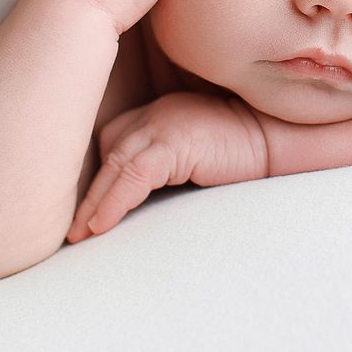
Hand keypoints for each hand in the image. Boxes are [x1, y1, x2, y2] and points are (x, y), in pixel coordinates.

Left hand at [67, 93, 266, 241]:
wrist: (280, 140)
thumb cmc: (244, 156)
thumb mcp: (196, 158)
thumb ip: (168, 167)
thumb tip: (142, 203)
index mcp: (158, 116)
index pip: (113, 142)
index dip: (99, 177)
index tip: (84, 213)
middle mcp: (155, 115)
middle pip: (107, 152)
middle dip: (88, 192)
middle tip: (70, 231)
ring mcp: (163, 125)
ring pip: (114, 165)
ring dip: (93, 203)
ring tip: (77, 236)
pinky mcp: (175, 142)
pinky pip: (134, 175)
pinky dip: (113, 202)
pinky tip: (98, 227)